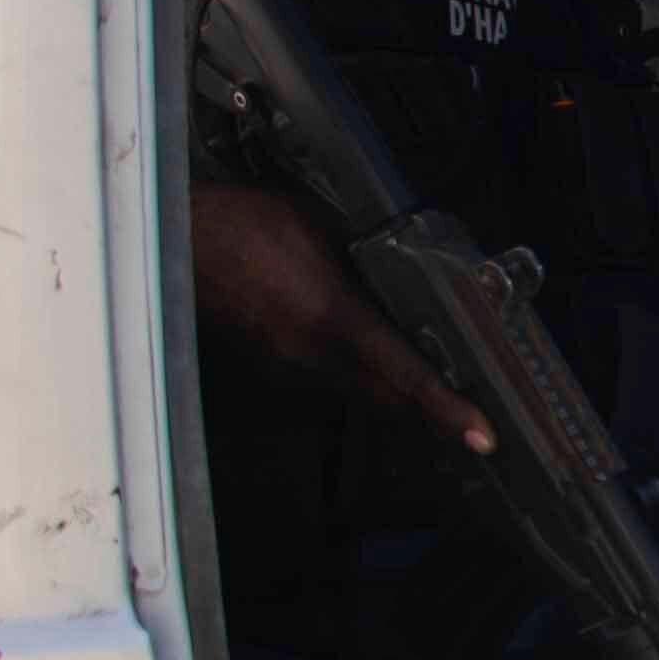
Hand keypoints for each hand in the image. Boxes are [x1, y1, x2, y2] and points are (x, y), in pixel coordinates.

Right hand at [187, 186, 487, 453]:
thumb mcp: (325, 228)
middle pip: (389, 399)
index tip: (481, 436)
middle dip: (435, 414)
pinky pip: (331, 379)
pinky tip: (376, 359)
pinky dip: (362, 376)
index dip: (446, 407)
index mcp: (332, 317)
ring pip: (361, 392)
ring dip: (398, 393)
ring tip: (441, 393)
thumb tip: (410, 275)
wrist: (178, 240)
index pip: (404, 372)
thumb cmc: (247, 223)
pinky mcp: (274, 364)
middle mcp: (312, 353)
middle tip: (477, 426)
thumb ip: (369, 262)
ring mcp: (289, 365)